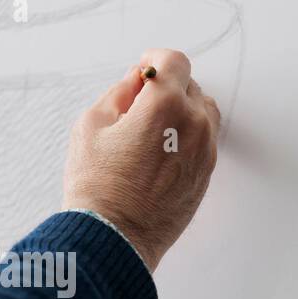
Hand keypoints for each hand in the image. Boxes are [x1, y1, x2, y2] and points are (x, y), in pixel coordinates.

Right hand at [62, 48, 220, 271]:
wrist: (114, 238)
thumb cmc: (96, 185)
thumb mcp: (91, 125)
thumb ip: (119, 93)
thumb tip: (136, 82)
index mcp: (165, 105)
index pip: (174, 62)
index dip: (155, 60)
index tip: (143, 70)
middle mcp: (194, 124)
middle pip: (191, 86)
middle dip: (167, 87)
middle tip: (138, 105)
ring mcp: (204, 151)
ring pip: (203, 113)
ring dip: (181, 111)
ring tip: (152, 130)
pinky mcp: (206, 175)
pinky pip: (203, 141)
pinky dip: (187, 136)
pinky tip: (159, 153)